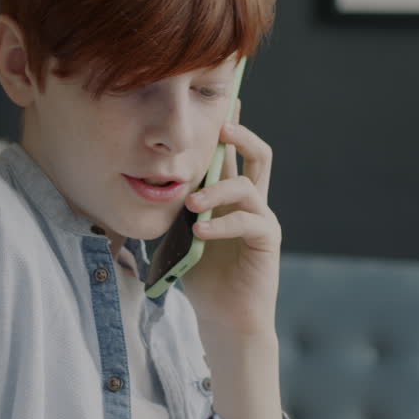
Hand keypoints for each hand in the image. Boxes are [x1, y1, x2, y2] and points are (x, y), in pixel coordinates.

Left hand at [180, 106, 280, 336]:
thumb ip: (178, 208)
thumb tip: (150, 182)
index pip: (232, 154)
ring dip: (216, 189)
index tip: (218, 101)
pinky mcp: (267, 240)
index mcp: (230, 197)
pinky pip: (248, 221)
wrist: (225, 318)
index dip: (228, 126)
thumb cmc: (203, 277)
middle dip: (241, 135)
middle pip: (258, 155)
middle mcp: (251, 202)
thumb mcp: (182, 234)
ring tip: (191, 202)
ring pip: (248, 185)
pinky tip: (200, 231)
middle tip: (220, 127)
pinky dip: (222, 223)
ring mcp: (262, 219)